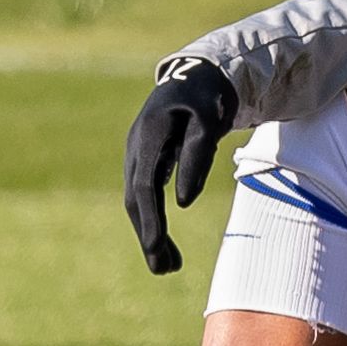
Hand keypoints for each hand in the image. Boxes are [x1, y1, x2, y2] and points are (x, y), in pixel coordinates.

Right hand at [123, 56, 238, 276]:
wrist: (197, 74)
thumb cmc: (208, 96)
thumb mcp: (209, 123)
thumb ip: (198, 159)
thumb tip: (182, 203)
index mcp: (149, 136)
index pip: (145, 187)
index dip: (150, 220)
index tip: (157, 247)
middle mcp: (136, 147)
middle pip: (136, 199)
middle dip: (149, 236)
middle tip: (165, 271)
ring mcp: (137, 153)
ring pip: (138, 200)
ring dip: (150, 233)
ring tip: (168, 267)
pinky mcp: (145, 160)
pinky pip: (145, 194)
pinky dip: (153, 219)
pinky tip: (164, 241)